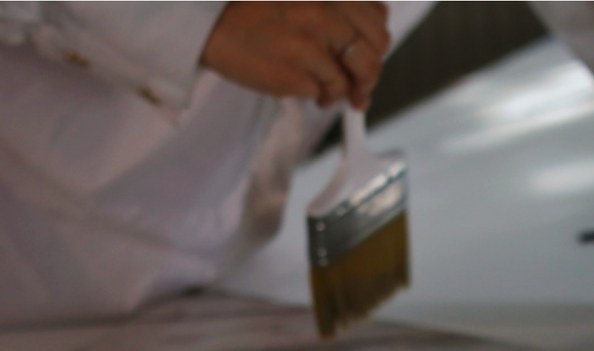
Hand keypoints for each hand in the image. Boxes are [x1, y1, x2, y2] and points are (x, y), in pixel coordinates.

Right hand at [201, 2, 389, 109]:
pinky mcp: (296, 71)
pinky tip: (305, 91)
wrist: (214, 27)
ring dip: (343, 92)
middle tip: (358, 90)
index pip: (378, 21)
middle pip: (372, 54)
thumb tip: (379, 35)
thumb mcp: (305, 1)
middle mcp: (324, 14)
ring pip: (352, 79)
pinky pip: (326, 92)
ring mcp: (311, 43)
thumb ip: (342, 12)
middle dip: (368, 77)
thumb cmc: (259, 16)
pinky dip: (320, 97)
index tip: (368, 59)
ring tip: (326, 94)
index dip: (377, 47)